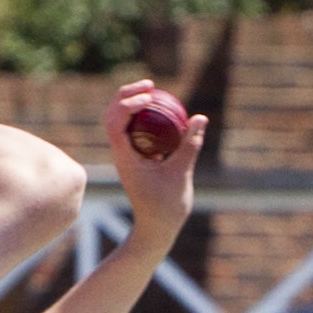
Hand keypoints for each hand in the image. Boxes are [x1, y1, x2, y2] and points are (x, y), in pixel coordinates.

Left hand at [104, 82, 199, 232]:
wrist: (156, 227)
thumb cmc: (167, 206)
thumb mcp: (182, 173)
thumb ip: (190, 144)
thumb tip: (200, 118)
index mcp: (125, 157)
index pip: (116, 121)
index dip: (128, 102)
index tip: (150, 96)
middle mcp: (120, 153)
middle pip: (112, 114)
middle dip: (127, 94)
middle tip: (151, 85)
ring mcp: (125, 155)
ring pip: (119, 120)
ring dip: (132, 103)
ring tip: (153, 92)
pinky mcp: (134, 158)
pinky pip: (133, 130)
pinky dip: (142, 117)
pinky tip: (160, 112)